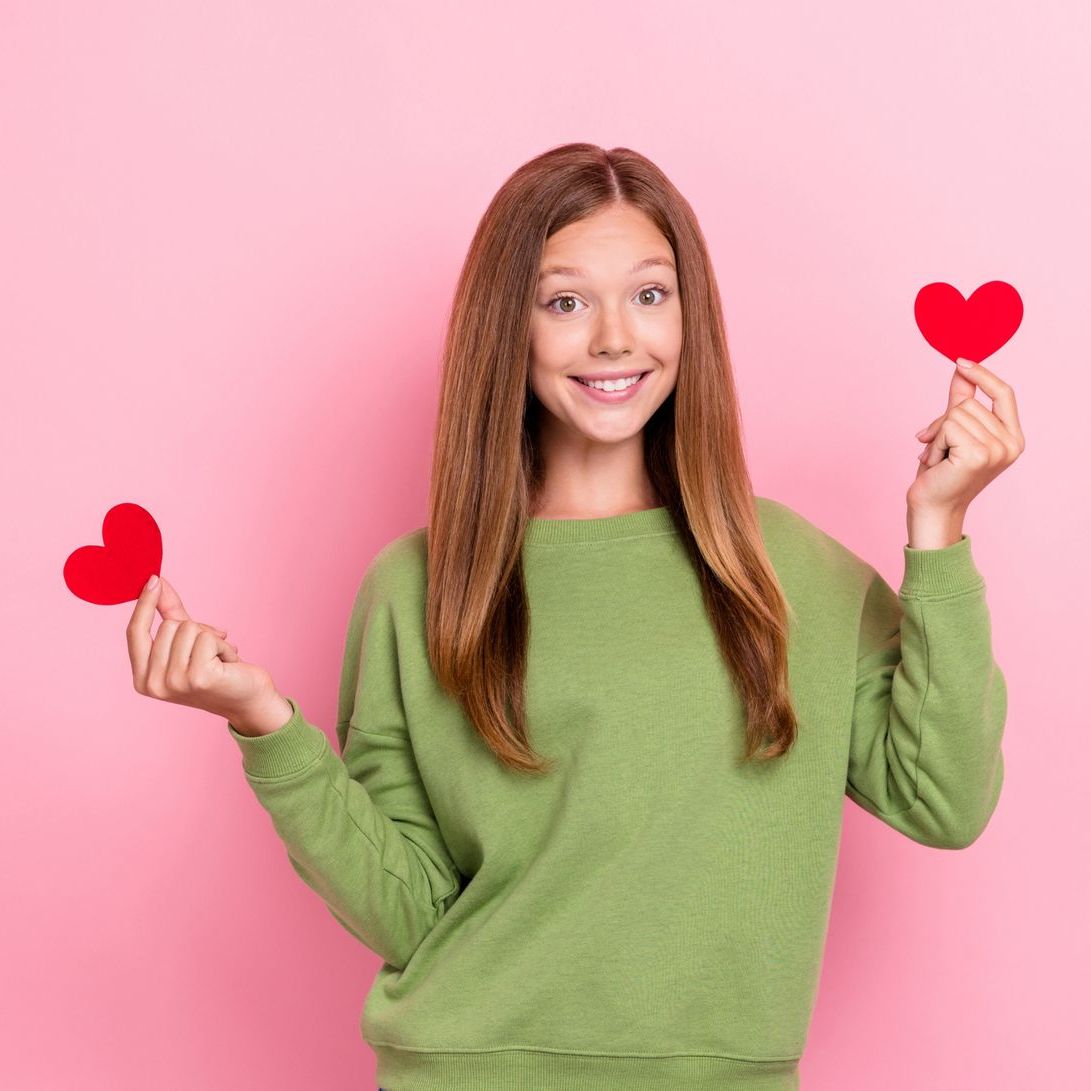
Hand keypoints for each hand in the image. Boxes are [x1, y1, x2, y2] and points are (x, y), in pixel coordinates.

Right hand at [126, 575, 281, 725]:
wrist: (246, 700)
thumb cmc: (216, 670)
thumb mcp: (186, 642)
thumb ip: (168, 613)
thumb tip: (156, 581)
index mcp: (142, 679)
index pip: (134, 633)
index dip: (143, 604)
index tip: (154, 579)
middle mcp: (154, 684)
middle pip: (169, 625)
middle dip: (195, 631)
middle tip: (209, 653)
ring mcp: (175, 682)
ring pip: (189, 629)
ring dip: (211, 639)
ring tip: (219, 660)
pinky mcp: (198, 678)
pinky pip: (208, 638)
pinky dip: (223, 646)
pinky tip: (228, 664)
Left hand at [908, 357, 1024, 516]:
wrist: (932, 507)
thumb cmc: (942, 473)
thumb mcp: (954, 431)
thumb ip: (960, 400)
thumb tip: (961, 367)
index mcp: (1012, 438)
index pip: (1004, 393)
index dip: (983, 375)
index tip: (960, 361)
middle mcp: (1010, 444)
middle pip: (970, 402)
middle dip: (944, 422)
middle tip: (938, 450)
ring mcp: (997, 450)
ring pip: (956, 413)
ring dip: (937, 436)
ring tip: (938, 459)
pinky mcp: (978, 454)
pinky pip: (947, 426)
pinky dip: (934, 443)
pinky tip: (936, 463)